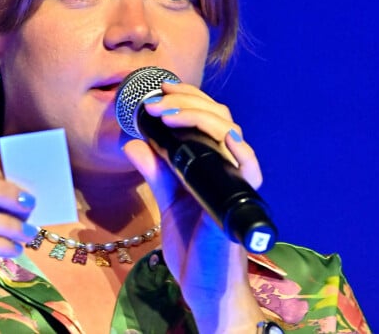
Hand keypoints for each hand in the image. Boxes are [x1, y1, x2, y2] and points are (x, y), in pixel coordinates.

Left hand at [123, 81, 264, 332]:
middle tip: (157, 102)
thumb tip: (131, 142)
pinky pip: (247, 170)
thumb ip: (155, 171)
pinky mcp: (236, 202)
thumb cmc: (193, 245)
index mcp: (212, 164)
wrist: (204, 288)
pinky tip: (220, 136)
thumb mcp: (168, 200)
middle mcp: (228, 167)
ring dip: (198, 116)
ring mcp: (235, 183)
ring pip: (230, 133)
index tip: (161, 91)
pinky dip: (239, 150)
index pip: (208, 118)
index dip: (188, 98)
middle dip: (188, 102)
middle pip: (220, 118)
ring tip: (168, 113)